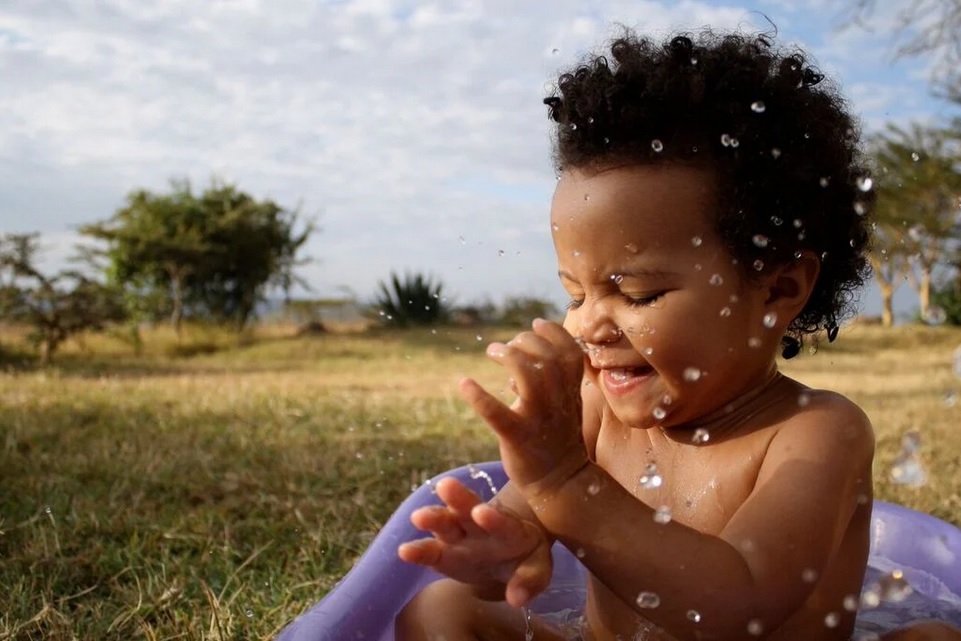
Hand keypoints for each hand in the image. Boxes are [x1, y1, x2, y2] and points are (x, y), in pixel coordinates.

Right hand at [397, 477, 552, 606]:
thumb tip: (516, 599)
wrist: (508, 554)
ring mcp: (459, 535)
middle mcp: (479, 524)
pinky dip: (417, 551)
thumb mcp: (536, 565)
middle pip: (468, 508)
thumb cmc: (524, 556)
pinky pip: (429, 551)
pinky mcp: (442, 552)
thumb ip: (529, 580)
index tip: (480, 512)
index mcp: (508, 526)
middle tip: (445, 486)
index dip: (492, 518)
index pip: (502, 521)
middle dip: (457, 498)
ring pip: (445, 522)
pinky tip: (403, 551)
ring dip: (433, 518)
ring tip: (418, 517)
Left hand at [459, 319, 588, 499]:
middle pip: (547, 357)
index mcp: (570, 392)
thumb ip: (548, 381)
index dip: (554, 332)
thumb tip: (519, 359)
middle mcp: (557, 401)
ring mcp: (538, 419)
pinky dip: (478, 396)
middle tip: (506, 346)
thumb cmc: (555, 439)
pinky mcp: (517, 437)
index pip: (570, 351)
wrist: (559, 482)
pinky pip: (497, 413)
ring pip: (528, 374)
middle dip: (525, 341)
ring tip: (492, 352)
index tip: (536, 324)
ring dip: (507, 355)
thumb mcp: (560, 406)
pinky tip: (464, 383)